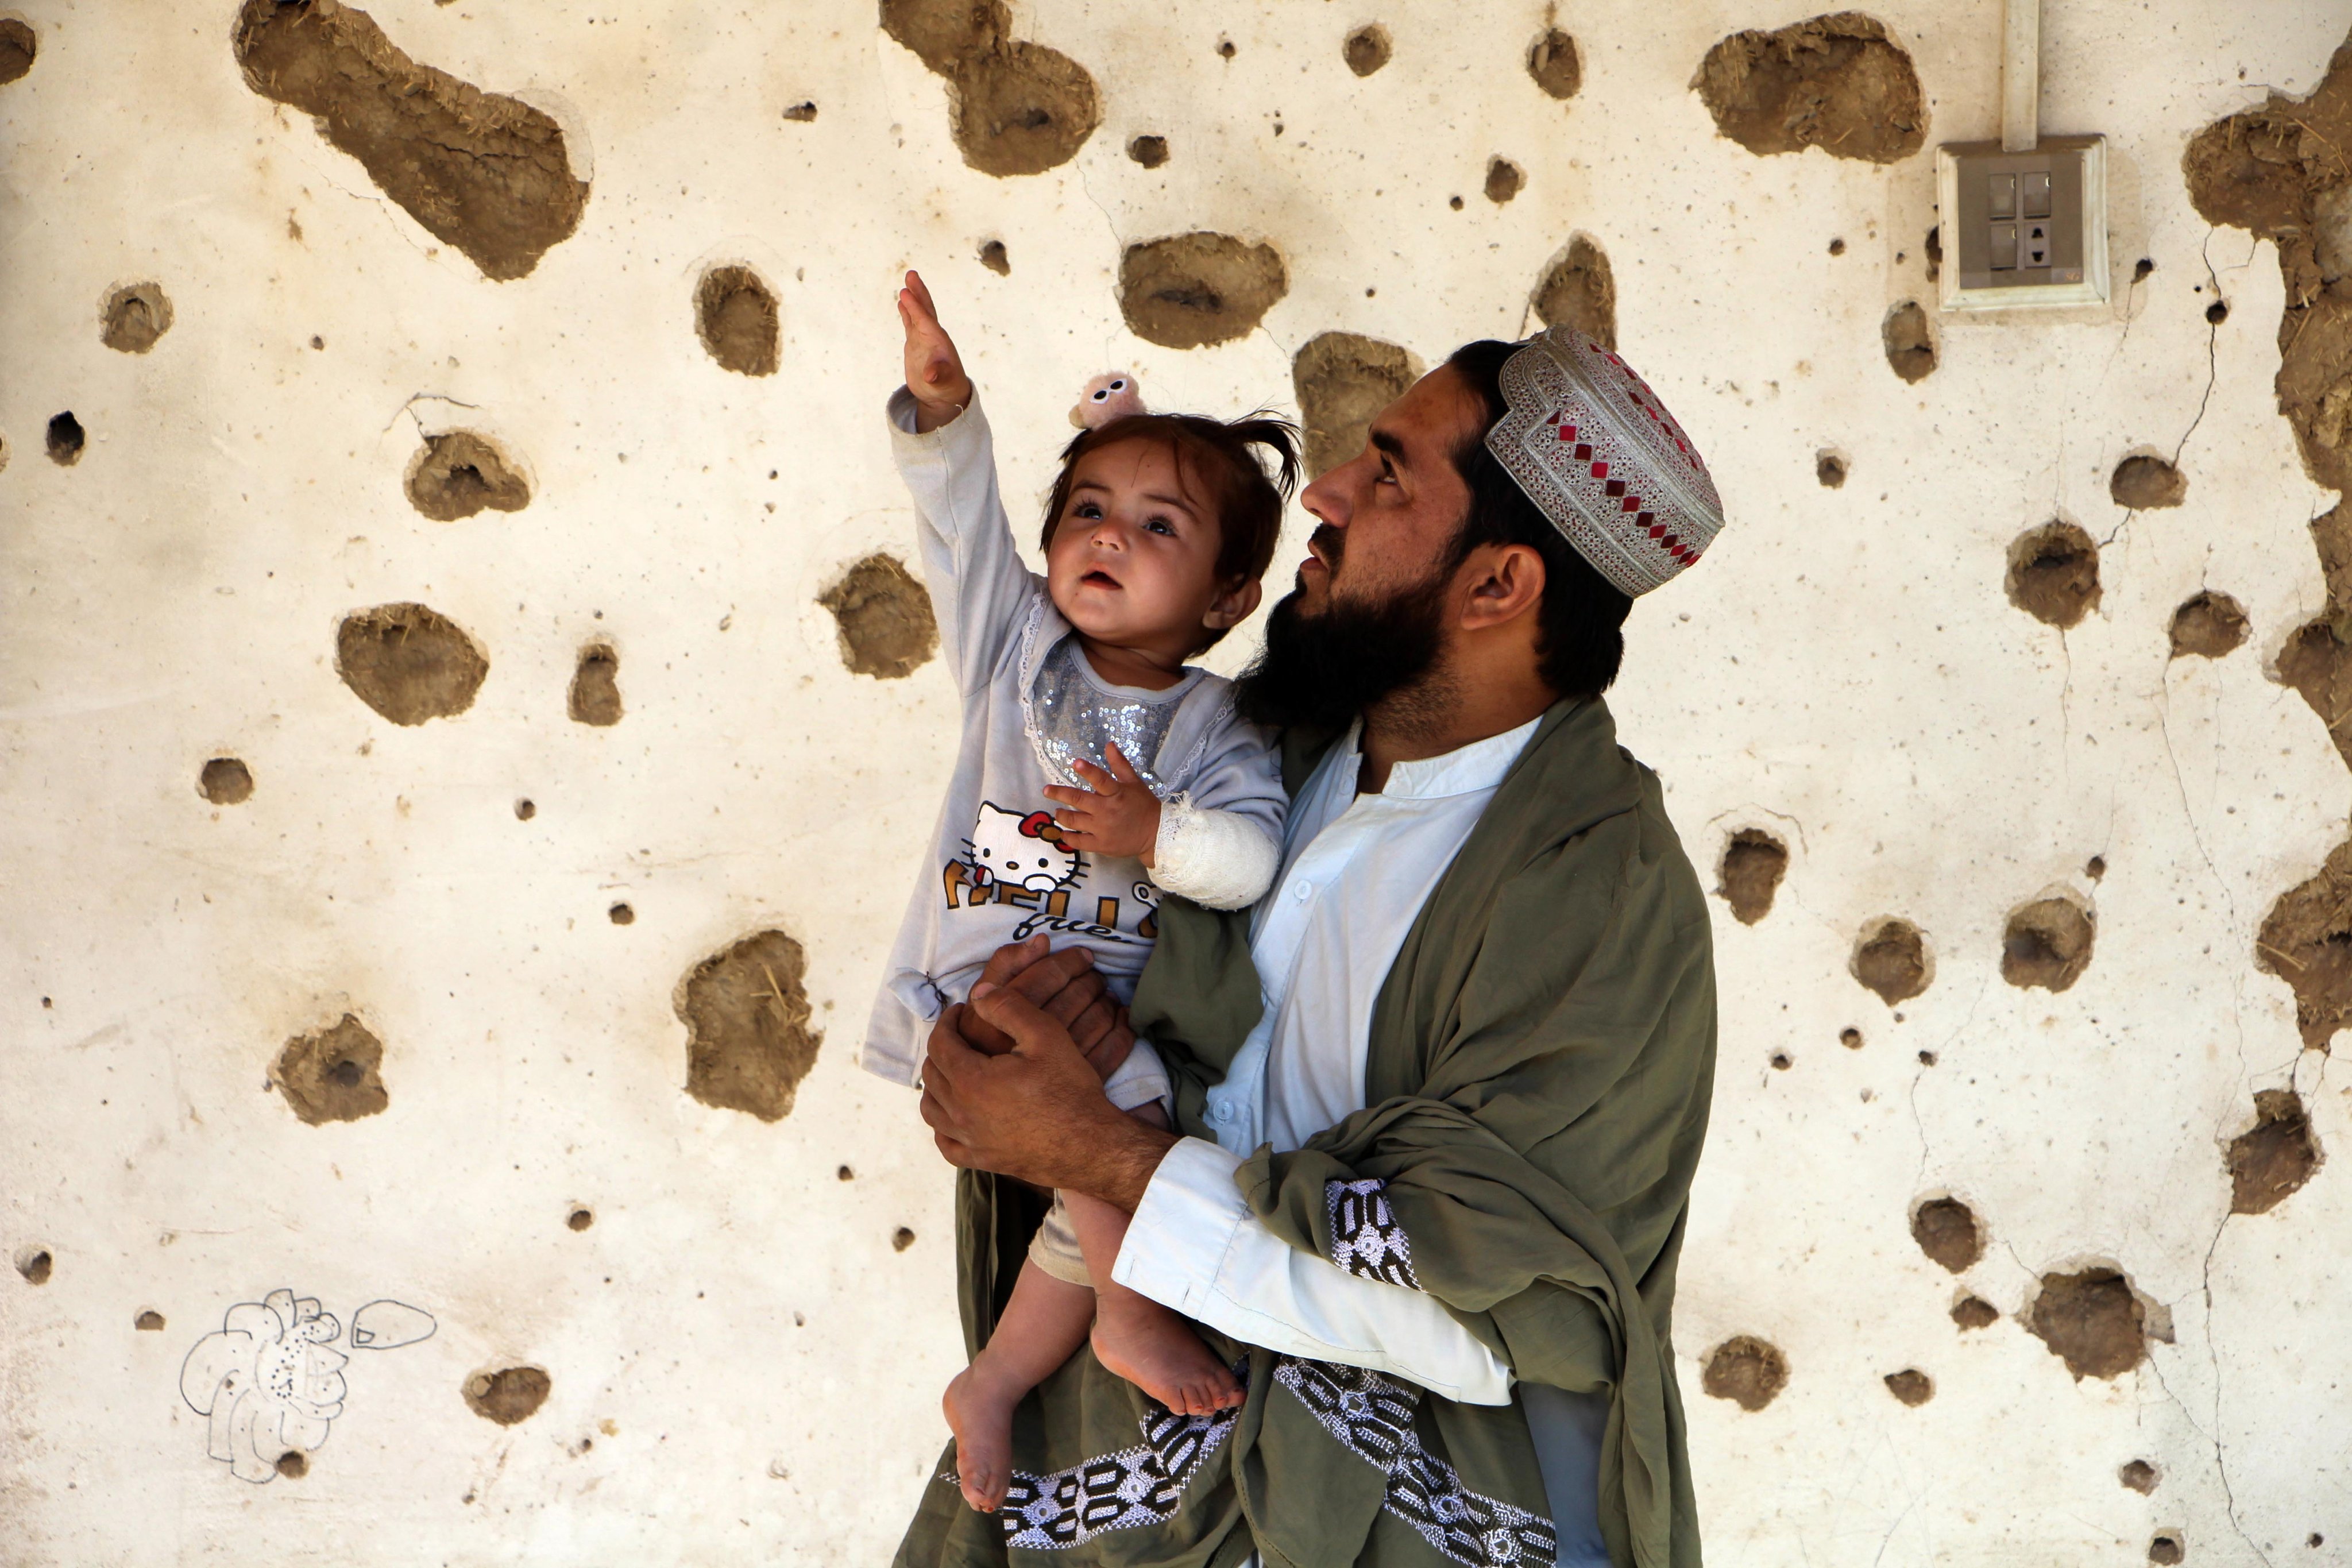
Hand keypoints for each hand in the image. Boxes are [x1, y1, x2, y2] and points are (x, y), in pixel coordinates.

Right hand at [897, 270, 971, 431]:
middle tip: (911, 274)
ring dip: (912, 297)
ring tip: (906, 282)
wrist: (945, 395)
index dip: (916, 308)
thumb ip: (938, 376)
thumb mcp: (943, 384)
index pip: (926, 320)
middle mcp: (932, 336)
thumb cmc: (947, 388)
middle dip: (918, 292)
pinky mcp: (916, 343)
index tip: (905, 294)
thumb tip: (930, 375)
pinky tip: (902, 301)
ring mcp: (924, 338)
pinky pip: (911, 322)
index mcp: (939, 342)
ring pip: (918, 313)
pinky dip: (907, 311)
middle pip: (925, 309)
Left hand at [922, 987, 1174, 1206]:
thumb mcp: (1046, 1036)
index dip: (947, 1021)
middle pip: (932, 1074)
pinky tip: (955, 1116)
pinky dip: (943, 1127)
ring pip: (932, 1109)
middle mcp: (961, 1114)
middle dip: (942, 1047)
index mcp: (971, 1080)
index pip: (940, 1043)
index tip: (961, 1011)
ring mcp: (970, 1141)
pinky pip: (946, 1145)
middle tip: (960, 1034)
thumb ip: (1009, 1007)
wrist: (1091, 1146)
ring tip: (954, 1069)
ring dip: (937, 1084)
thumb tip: (979, 992)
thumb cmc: (1070, 1090)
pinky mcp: (982, 1160)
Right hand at [947, 935, 1134, 1080]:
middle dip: (1089, 979)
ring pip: (1096, 1020)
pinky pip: (1112, 1050)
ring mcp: (1057, 1068)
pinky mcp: (1077, 1085)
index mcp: (1001, 1023)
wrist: (998, 1115)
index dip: (1067, 961)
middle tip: (1094, 973)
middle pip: (1073, 997)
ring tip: (1104, 993)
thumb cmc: (983, 1052)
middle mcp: (1029, 1046)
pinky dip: (1122, 1029)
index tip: (1082, 955)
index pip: (1043, 978)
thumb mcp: (979, 1007)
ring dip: (1106, 1000)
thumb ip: (1003, 969)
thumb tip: (1041, 940)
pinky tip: (1120, 1017)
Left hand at [1043, 744, 1162, 865]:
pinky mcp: (1101, 845)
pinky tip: (1062, 832)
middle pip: (1078, 800)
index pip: (1101, 780)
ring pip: (1074, 821)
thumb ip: (1119, 764)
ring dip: (1062, 815)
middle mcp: (1107, 811)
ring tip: (1058, 811)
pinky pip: (1078, 841)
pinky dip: (1067, 836)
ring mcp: (1103, 829)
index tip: (1075, 763)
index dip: (1088, 771)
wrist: (1155, 835)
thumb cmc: (1143, 806)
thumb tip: (1109, 744)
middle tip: (1046, 790)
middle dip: (1059, 793)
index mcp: (1117, 793)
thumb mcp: (1134, 783)